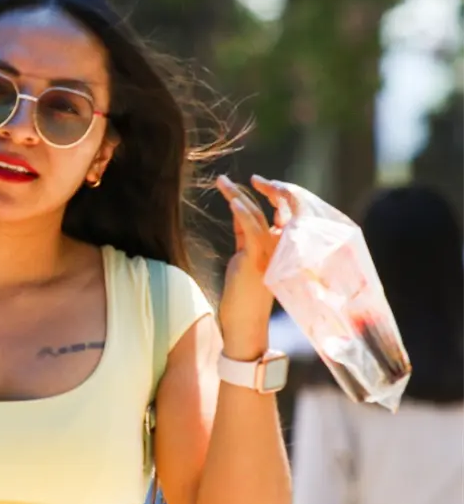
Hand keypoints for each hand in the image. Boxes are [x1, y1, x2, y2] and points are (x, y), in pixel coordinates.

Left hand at [215, 174, 292, 359]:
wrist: (244, 325)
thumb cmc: (242, 294)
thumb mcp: (244, 256)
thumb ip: (244, 233)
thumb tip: (237, 206)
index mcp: (282, 247)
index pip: (281, 213)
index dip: (268, 195)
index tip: (251, 182)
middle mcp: (283, 248)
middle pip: (275, 209)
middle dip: (258, 189)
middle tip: (235, 178)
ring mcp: (273, 253)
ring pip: (259, 215)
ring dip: (238, 195)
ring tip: (221, 181)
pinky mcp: (257, 259)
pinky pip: (252, 229)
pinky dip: (242, 212)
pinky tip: (231, 199)